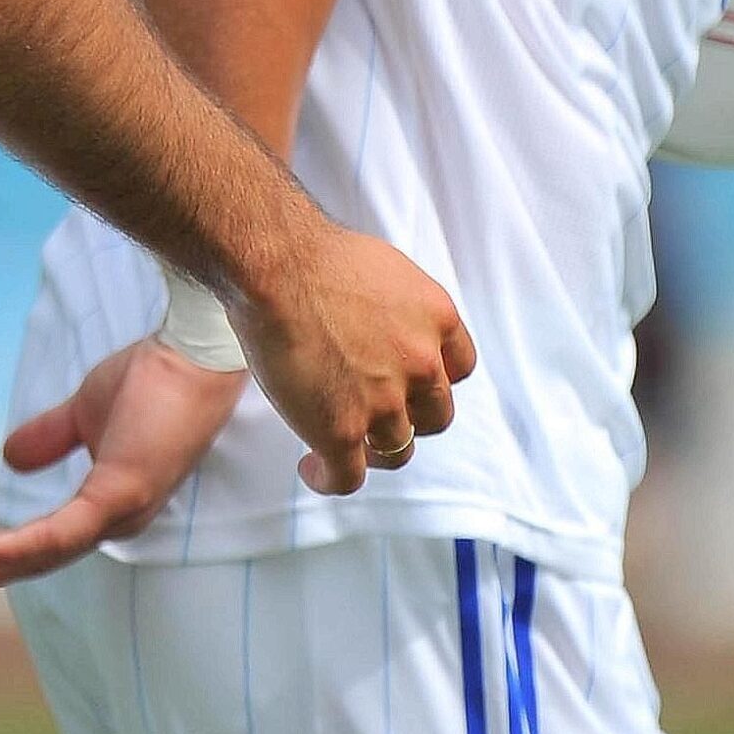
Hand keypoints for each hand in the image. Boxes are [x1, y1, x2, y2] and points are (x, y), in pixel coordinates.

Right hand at [0, 337, 245, 596]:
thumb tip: (9, 458)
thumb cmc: (153, 377)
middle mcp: (116, 520)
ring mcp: (122, 511)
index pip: (42, 539)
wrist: (191, 349)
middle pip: (38, 557)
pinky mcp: (123, 493)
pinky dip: (24, 546)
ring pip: (47, 553)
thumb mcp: (85, 411)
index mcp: (106, 504)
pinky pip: (66, 531)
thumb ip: (50, 439)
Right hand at [232, 213, 476, 496]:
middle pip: (436, 415)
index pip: (458, 368)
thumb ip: (397, 309)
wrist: (275, 264)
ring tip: (337, 439)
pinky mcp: (343, 430)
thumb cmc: (312, 255)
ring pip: (396, 450)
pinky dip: (329, 478)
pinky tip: (311, 468)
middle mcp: (421, 363)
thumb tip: (377, 329)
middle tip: (373, 411)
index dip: (432, 381)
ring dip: (370, 448)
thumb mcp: (383, 270)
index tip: (409, 384)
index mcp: (437, 317)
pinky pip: (347, 477)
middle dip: (408, 417)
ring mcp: (385, 401)